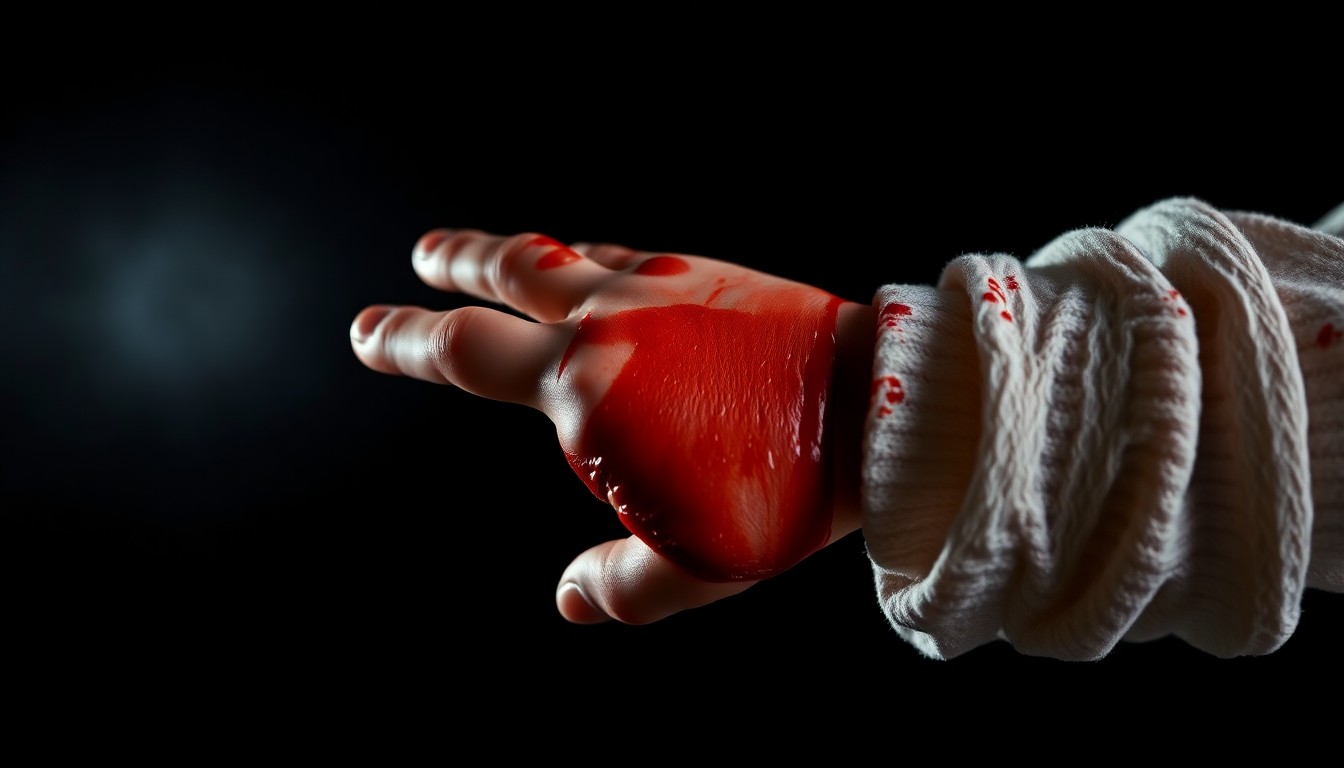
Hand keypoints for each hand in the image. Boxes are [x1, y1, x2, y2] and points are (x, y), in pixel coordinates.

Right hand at [350, 230, 873, 623]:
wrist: (874, 407)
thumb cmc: (782, 490)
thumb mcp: (695, 566)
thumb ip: (620, 587)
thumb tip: (566, 601)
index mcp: (589, 391)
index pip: (465, 356)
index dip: (404, 341)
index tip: (365, 331)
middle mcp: (610, 325)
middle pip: (500, 283)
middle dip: (441, 279)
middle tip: (409, 270)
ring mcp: (657, 288)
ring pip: (555, 256)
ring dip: (499, 252)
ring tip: (463, 250)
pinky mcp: (702, 271)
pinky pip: (618, 255)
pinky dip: (579, 257)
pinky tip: (577, 261)